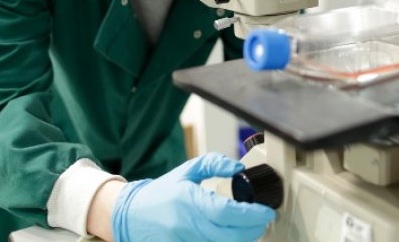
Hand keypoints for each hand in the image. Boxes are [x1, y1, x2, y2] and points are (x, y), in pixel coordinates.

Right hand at [111, 152, 276, 241]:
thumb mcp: (187, 171)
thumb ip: (214, 164)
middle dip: (254, 230)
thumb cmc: (162, 192)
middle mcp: (186, 226)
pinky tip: (234, 236)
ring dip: (243, 240)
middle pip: (230, 237)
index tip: (267, 211)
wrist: (131, 215)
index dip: (251, 215)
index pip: (226, 212)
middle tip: (264, 220)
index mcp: (188, 201)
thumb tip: (239, 167)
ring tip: (252, 228)